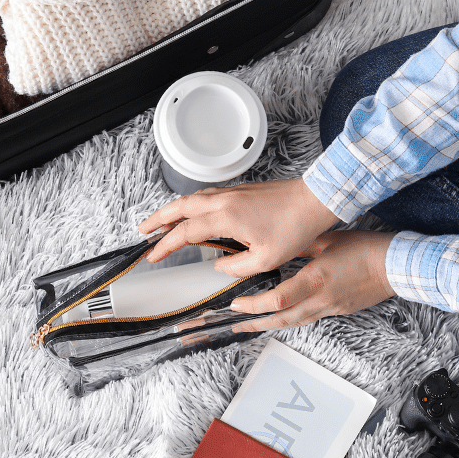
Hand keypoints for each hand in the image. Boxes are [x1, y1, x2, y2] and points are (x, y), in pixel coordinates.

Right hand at [138, 177, 339, 276]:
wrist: (316, 200)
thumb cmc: (296, 228)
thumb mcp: (266, 259)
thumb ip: (236, 267)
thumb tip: (220, 266)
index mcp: (225, 218)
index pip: (185, 232)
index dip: (165, 245)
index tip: (152, 255)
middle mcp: (224, 201)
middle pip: (180, 207)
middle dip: (158, 219)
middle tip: (142, 231)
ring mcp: (232, 193)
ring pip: (192, 198)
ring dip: (173, 210)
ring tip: (161, 222)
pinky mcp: (241, 190)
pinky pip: (207, 196)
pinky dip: (191, 204)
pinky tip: (193, 212)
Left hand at [229, 230, 394, 331]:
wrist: (394, 266)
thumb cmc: (365, 249)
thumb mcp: (326, 240)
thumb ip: (299, 246)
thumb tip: (277, 248)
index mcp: (314, 279)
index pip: (277, 300)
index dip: (253, 305)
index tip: (235, 304)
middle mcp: (320, 299)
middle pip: (280, 319)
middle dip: (254, 323)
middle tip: (234, 325)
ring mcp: (329, 308)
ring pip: (293, 323)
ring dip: (269, 325)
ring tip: (250, 326)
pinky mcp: (337, 311)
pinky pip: (308, 319)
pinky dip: (290, 320)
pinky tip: (281, 318)